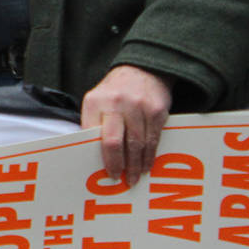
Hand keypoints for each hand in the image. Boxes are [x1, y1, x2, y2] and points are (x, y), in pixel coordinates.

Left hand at [80, 64, 172, 185]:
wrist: (143, 69)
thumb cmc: (115, 91)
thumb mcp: (97, 100)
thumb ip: (93, 123)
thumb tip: (91, 155)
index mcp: (95, 102)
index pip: (95, 136)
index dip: (102, 157)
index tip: (106, 173)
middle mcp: (116, 103)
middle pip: (115, 142)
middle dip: (118, 165)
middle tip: (120, 180)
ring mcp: (138, 106)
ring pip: (137, 144)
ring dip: (136, 165)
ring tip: (134, 177)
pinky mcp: (156, 110)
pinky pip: (153, 139)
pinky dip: (150, 155)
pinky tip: (147, 164)